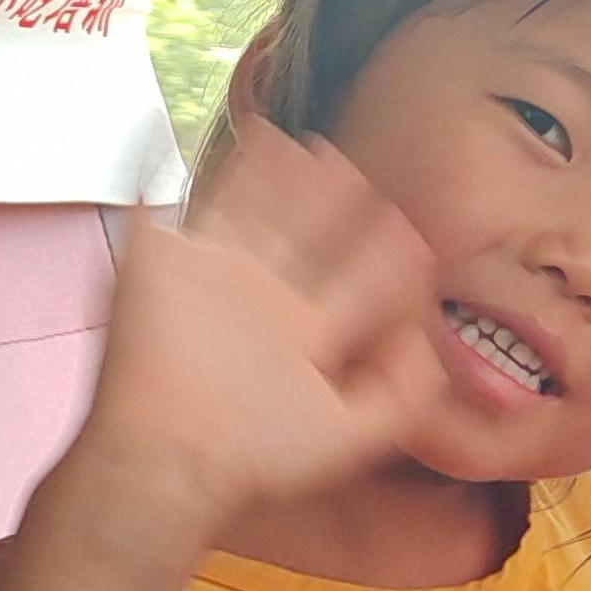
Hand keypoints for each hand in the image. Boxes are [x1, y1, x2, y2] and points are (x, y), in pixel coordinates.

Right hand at [43, 114, 448, 560]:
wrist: (167, 456)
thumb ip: (401, 394)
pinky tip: (195, 135)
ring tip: (291, 139)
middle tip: (344, 158)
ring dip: (269, 175)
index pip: (348, 277)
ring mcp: (211, 276)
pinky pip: (174, 203)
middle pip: (300, 233)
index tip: (404, 217)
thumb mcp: (348, 434)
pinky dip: (177, 169)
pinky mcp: (162, 263)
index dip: (379, 248)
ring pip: (248, 210)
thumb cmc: (254, 454)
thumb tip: (427, 339)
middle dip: (324, 197)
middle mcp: (261, 301)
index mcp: (304, 332)